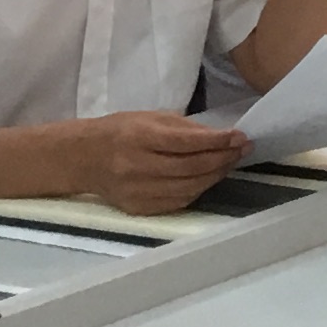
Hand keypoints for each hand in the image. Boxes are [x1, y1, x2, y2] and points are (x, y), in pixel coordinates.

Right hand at [71, 111, 249, 214]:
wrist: (83, 158)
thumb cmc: (121, 131)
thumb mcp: (150, 118)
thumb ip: (185, 128)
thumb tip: (222, 137)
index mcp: (139, 137)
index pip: (186, 142)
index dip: (218, 141)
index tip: (241, 136)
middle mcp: (137, 166)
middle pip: (191, 168)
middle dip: (223, 158)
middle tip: (243, 149)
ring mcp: (136, 191)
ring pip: (188, 188)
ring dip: (215, 176)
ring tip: (230, 163)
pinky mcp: (138, 208)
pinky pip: (178, 202)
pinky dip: (198, 190)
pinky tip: (208, 179)